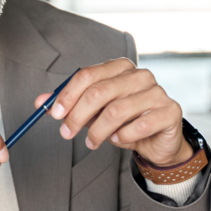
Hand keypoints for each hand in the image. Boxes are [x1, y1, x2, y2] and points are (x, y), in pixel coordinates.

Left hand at [37, 59, 191, 167]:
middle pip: (99, 91)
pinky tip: (117, 139)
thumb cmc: (124, 122)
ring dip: (98, 131)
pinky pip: (139, 126)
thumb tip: (41, 101)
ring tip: (92, 142)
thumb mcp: (93, 113)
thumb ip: (70, 105)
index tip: (55, 114)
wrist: (157, 140)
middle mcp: (140, 75)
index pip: (87, 75)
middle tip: (66, 133)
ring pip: (116, 111)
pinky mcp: (169, 111)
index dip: (67, 95)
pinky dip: (122, 137)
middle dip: (77, 116)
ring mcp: (157, 91)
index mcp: (120, 68)